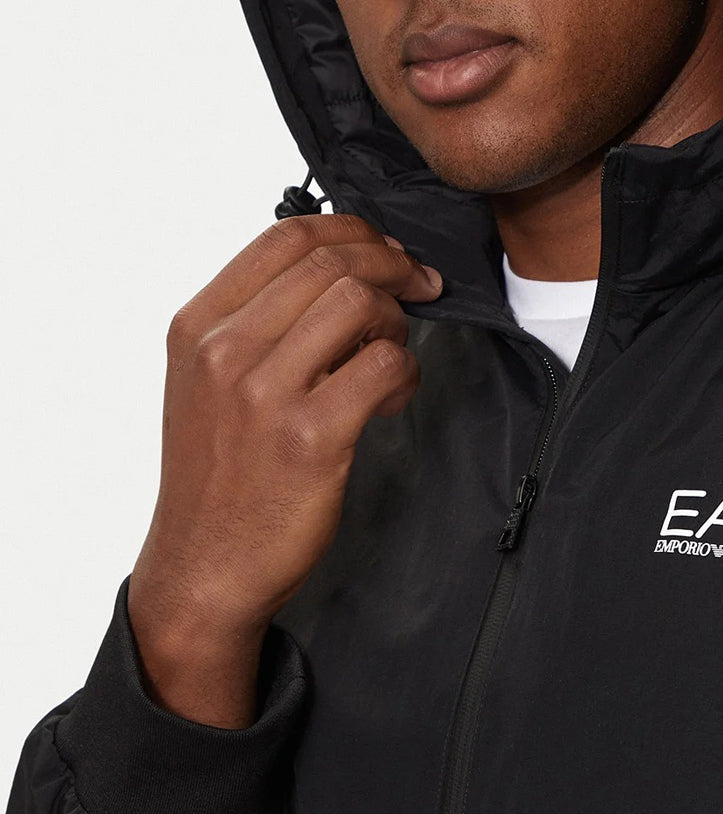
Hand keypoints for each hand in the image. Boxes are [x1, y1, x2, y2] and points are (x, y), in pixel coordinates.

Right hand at [129, 212, 442, 646]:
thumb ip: (252, 329)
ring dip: (395, 321)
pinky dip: (404, 373)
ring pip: (359, 302)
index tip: (385, 251)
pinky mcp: (312, 438)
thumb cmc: (216, 482)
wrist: (205, 567)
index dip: (351, 231)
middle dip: (391, 266)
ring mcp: (266, 393)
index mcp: (197, 328)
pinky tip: (390, 399)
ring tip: (390, 357)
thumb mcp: (203, 387)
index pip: (283, 237)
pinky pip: (385, 365)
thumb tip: (331, 280)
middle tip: (420, 288)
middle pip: (329, 261)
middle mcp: (225, 351)